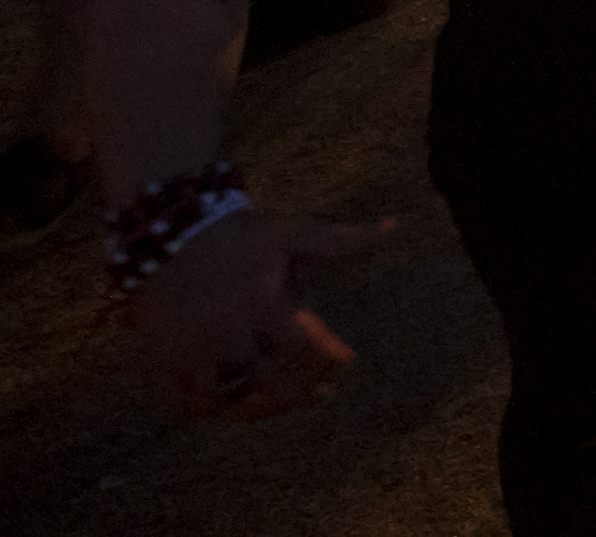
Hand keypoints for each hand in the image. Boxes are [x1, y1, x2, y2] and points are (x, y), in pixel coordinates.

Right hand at [127, 206, 391, 418]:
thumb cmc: (240, 234)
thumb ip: (340, 240)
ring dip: (252, 410)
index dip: (327, 361)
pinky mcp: (159, 358)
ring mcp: (187, 350)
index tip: (348, 362)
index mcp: (260, 304)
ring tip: (278, 406)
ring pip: (221, 400)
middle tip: (320, 396)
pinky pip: (181, 399)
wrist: (168, 229)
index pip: (301, 349)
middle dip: (295, 395)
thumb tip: (394, 226)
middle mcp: (223, 333)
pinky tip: (230, 407)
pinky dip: (207, 409)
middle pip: (263, 382)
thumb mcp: (292, 233)